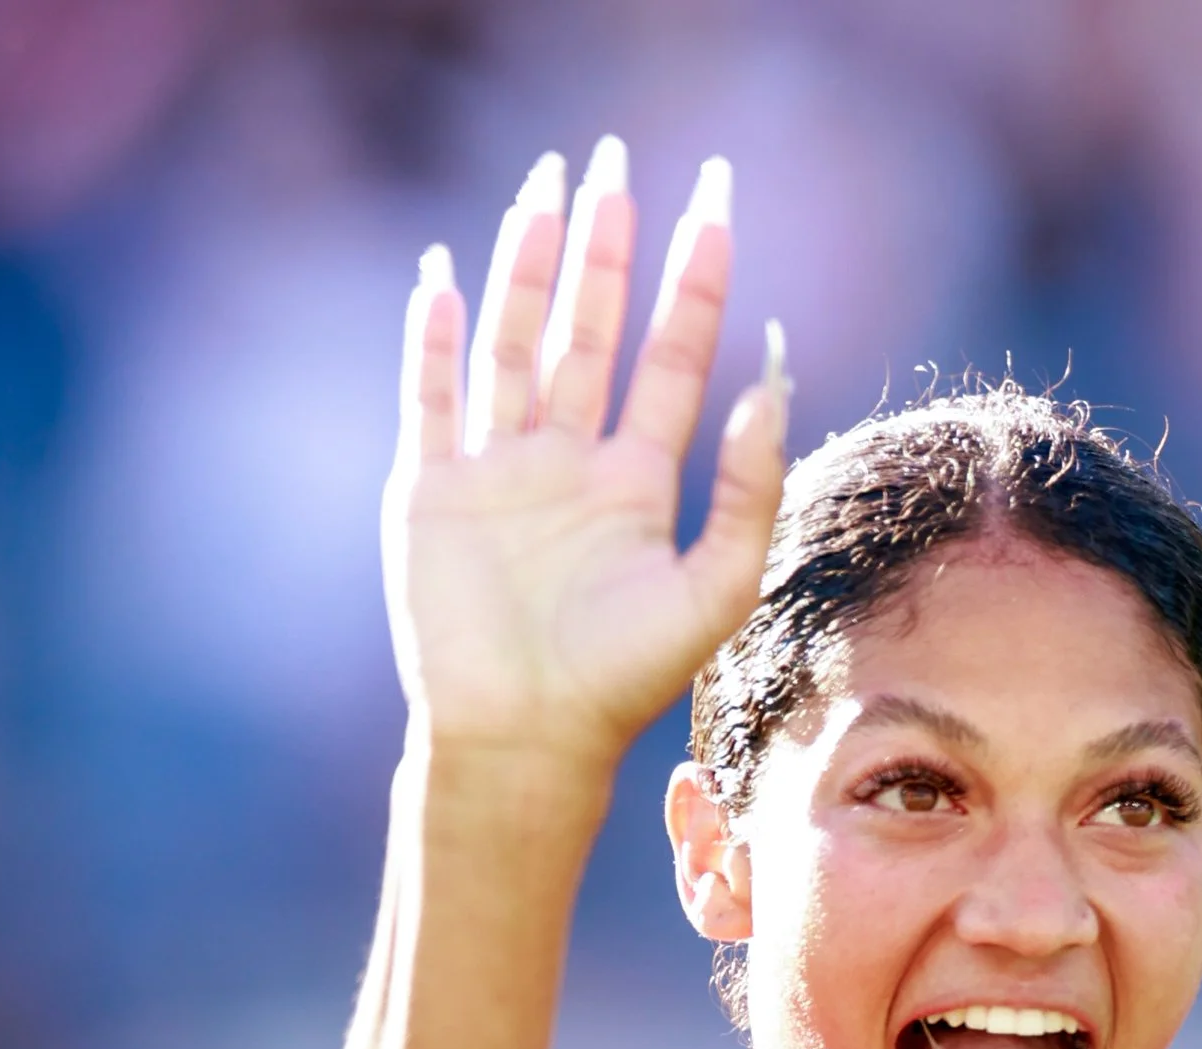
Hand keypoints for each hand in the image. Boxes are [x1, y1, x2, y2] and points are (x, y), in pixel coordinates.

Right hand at [382, 139, 788, 778]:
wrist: (524, 739)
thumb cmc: (620, 683)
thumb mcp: (711, 590)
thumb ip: (747, 492)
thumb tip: (770, 385)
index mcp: (633, 483)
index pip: (673, 357)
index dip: (695, 280)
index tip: (716, 203)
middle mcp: (566, 464)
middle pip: (590, 328)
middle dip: (605, 246)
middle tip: (617, 157)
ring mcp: (497, 471)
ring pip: (515, 341)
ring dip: (528, 265)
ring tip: (546, 185)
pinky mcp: (432, 491)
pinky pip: (431, 395)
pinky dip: (435, 338)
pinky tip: (446, 276)